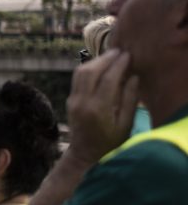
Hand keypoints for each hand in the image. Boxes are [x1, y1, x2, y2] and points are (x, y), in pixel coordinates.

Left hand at [66, 50, 138, 164]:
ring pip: (80, 72)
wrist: (85, 154)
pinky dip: (87, 68)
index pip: (108, 79)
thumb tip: (133, 77)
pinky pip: (77, 79)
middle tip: (119, 51)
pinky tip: (98, 66)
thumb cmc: (110, 143)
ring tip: (110, 55)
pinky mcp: (70, 100)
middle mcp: (82, 102)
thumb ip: (129, 100)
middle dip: (105, 58)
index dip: (118, 65)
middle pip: (91, 71)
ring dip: (95, 61)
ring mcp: (73, 100)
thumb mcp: (125, 124)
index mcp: (99, 109)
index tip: (127, 55)